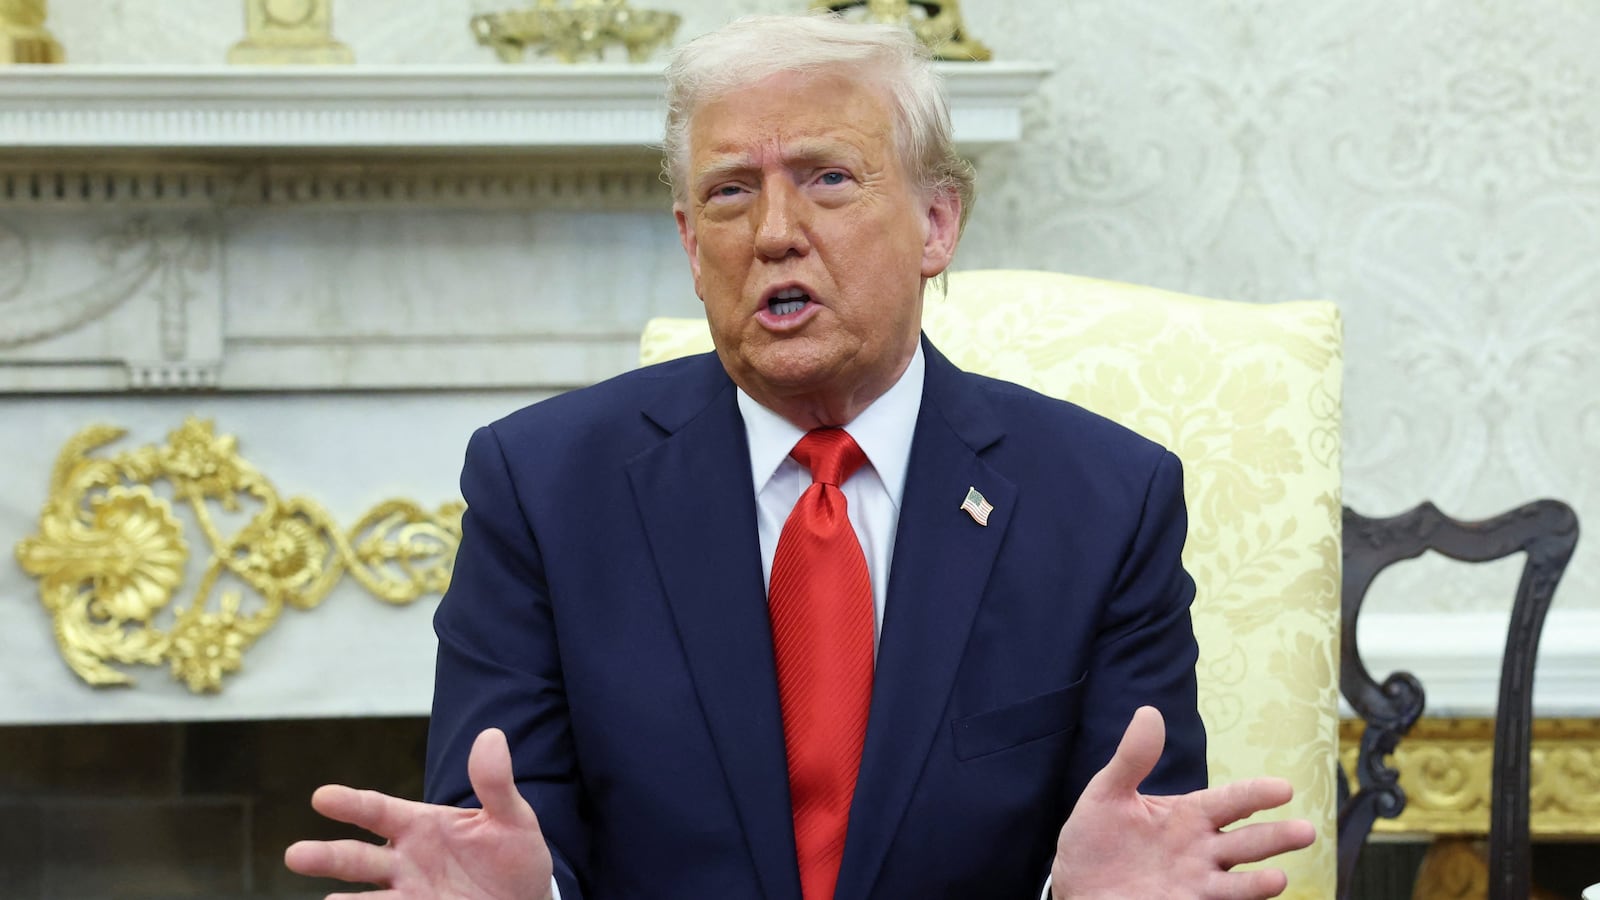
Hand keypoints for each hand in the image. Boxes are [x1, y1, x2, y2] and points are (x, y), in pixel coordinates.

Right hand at [284, 727, 553, 899]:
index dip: (351, 803)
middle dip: (328, 856)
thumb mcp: (512, 818)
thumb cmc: (514, 856)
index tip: (322, 797)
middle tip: (294, 855)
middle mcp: (405, 861)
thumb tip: (492, 736)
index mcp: (420, 825)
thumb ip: (495, 784)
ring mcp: (409, 895)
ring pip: (367, 899)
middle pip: (359, 857)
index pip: (378, 811)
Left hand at [1051, 706, 1315, 898]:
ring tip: (1280, 880)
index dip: (1256, 794)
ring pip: (1237, 882)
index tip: (1284, 789)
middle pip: (1246, 842)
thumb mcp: (1107, 792)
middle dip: (1275, 837)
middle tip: (1305, 831)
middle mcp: (1200, 849)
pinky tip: (1253, 892)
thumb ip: (1132, 758)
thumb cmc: (1095, 838)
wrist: (1073, 885)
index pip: (1231, 801)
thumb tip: (1150, 712)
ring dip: (1260, 883)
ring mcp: (1194, 882)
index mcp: (1188, 815)